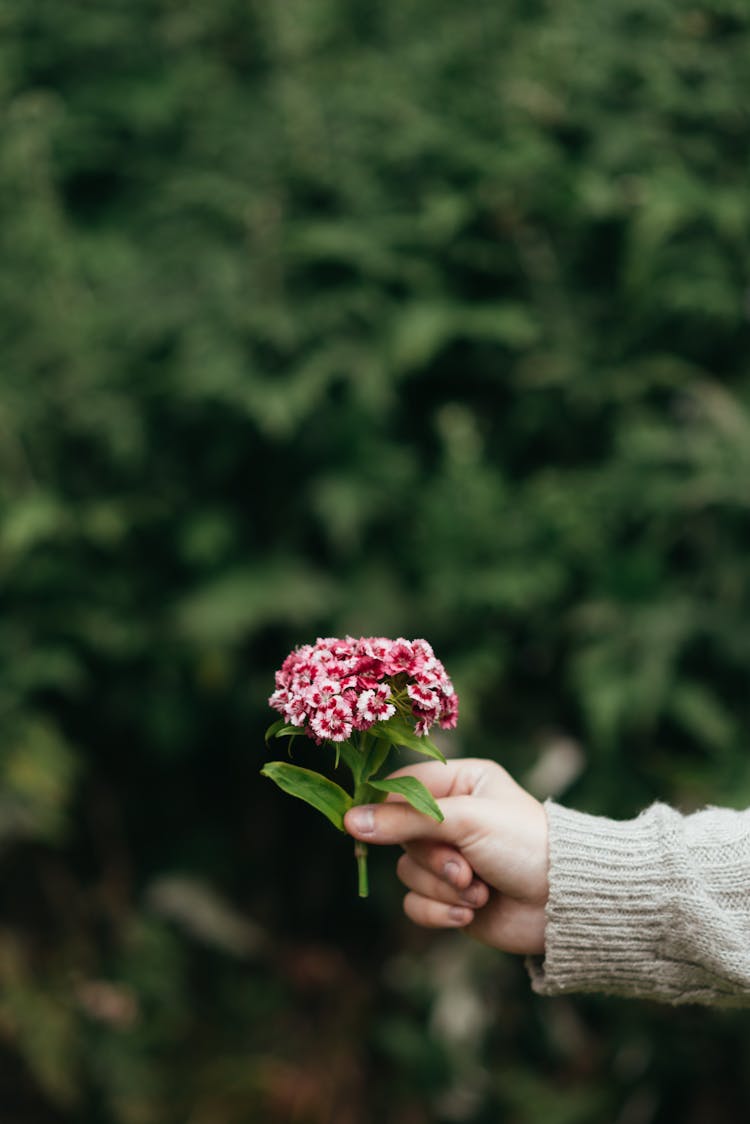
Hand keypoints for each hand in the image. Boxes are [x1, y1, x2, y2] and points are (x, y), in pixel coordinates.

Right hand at [344, 758, 548, 954]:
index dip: (383, 806)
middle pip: (401, 835)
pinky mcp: (452, 897)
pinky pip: (417, 905)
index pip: (403, 785)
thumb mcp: (465, 821)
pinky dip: (440, 912)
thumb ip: (406, 820)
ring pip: (407, 873)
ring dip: (442, 888)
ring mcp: (452, 859)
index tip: (359, 823)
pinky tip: (470, 915)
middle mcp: (454, 817)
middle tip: (464, 870)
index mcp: (461, 781)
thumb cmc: (524, 844)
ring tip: (478, 892)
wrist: (567, 904)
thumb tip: (350, 821)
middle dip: (432, 859)